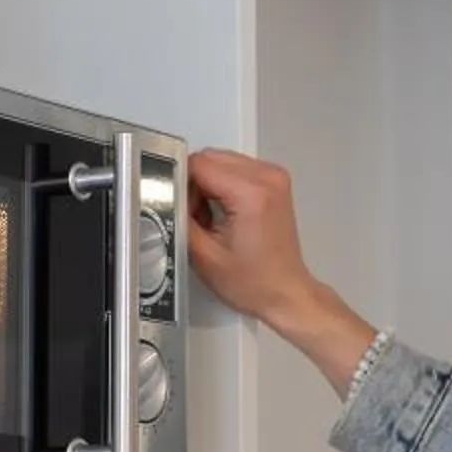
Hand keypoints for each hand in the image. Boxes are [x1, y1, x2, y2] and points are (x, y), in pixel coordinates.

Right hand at [187, 149, 379, 395]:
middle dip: (193, 185)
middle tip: (194, 218)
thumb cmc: (253, 282)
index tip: (179, 209)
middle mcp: (267, 178)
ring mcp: (274, 177)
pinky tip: (223, 213)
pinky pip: (235, 169)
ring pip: (221, 161)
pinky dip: (222, 185)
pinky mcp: (274, 182)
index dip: (181, 184)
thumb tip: (166, 196)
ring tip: (210, 219)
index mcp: (252, 193)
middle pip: (210, 158)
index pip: (199, 164)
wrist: (285, 292)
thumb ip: (180, 218)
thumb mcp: (202, 255)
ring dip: (207, 185)